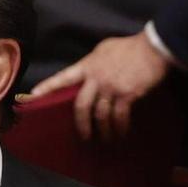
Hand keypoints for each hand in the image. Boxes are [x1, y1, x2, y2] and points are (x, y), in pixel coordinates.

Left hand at [29, 32, 171, 138]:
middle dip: (81, 124)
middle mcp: (96, 78)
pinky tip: (121, 133)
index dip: (48, 87)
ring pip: (100, 115)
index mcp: (88, 66)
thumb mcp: (105, 49)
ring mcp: (111, 87)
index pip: (63, 77)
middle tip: (84, 136)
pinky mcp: (126, 95)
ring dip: (103, 130)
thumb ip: (93, 63)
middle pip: (81, 106)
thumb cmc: (130, 47)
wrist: (154, 48)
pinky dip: (120, 127)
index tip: (33, 95)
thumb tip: (88, 74)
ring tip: (106, 139)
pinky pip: (119, 116)